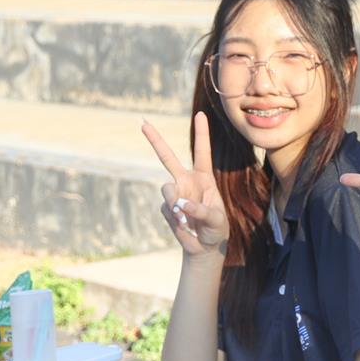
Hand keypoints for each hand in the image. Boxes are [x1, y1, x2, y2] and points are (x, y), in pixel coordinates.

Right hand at [145, 114, 228, 256]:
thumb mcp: (216, 220)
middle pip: (167, 157)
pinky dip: (176, 218)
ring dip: (176, 202)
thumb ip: (201, 210)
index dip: (201, 133)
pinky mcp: (167, 208)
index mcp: (203, 178)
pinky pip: (167, 208)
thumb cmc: (216, 229)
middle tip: (143, 123)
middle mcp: (186, 181)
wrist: (204, 246)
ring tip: (187, 219)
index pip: (202, 152)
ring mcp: (175, 194)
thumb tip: (180, 205)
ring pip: (167, 188)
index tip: (200, 114)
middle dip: (155, 140)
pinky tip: (185, 226)